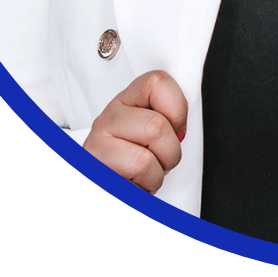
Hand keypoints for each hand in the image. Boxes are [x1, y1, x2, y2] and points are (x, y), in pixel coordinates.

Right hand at [84, 70, 187, 192]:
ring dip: (153, 178)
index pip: (158, 82)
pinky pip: (131, 189)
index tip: (176, 128)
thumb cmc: (131, 164)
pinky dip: (139, 194)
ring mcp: (95, 146)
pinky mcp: (93, 171)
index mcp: (126, 102)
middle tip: (158, 161)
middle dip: (169, 154)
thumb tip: (184, 125)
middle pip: (156, 127)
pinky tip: (130, 186)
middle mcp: (107, 119)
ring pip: (145, 162)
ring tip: (142, 177)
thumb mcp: (150, 133)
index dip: (177, 109)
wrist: (102, 188)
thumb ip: (167, 118)